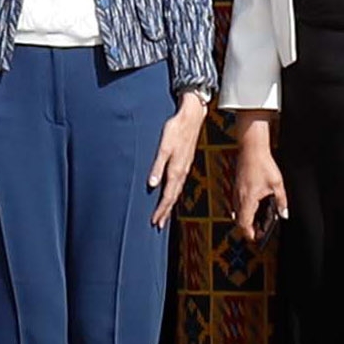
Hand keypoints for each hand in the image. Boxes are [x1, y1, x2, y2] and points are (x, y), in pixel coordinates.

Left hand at [147, 91, 208, 211]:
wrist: (192, 117)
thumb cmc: (176, 130)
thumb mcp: (164, 147)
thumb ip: (158, 166)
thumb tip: (152, 184)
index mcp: (176, 170)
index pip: (167, 196)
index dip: (161, 210)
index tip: (154, 222)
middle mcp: (182, 173)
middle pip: (173, 198)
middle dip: (165, 212)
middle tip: (158, 225)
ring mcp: (185, 169)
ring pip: (176, 192)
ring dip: (170, 205)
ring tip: (164, 216)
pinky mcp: (185, 163)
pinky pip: (179, 184)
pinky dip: (174, 194)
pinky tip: (172, 194)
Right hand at [225, 123, 288, 240]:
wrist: (251, 148)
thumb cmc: (262, 164)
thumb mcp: (277, 184)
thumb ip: (281, 201)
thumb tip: (284, 214)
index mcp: (248, 199)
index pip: (244, 224)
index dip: (250, 234)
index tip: (257, 238)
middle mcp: (239, 197)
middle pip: (239, 220)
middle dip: (248, 229)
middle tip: (259, 232)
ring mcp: (236, 191)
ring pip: (237, 212)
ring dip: (245, 219)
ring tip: (257, 221)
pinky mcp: (236, 186)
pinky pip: (237, 203)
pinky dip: (243, 210)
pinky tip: (253, 207)